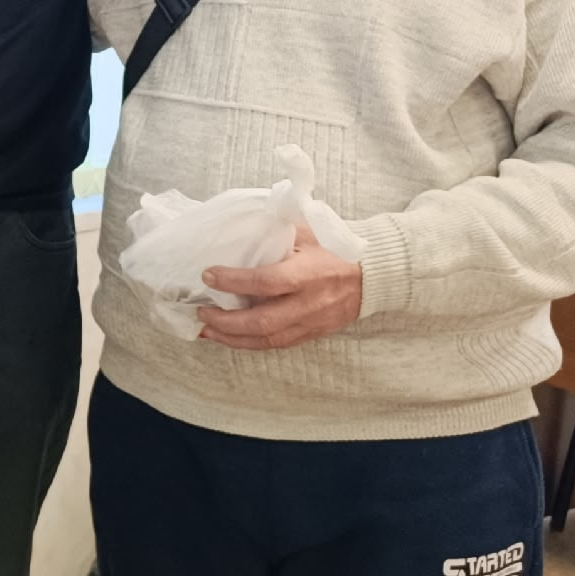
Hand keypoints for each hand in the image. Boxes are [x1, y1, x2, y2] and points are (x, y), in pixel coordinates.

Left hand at [196, 226, 363, 349]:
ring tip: (206, 330)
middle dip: (226, 321)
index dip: (234, 280)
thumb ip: (276, 235)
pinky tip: (230, 338)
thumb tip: (237, 230)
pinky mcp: (310, 335)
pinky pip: (276, 345)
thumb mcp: (309, 234)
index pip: (266, 282)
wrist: (372, 277)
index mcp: (308, 274)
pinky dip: (249, 343)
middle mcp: (308, 304)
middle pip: (262, 321)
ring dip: (232, 338)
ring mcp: (310, 323)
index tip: (208, 274)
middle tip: (202, 312)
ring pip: (266, 339)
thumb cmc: (337, 250)